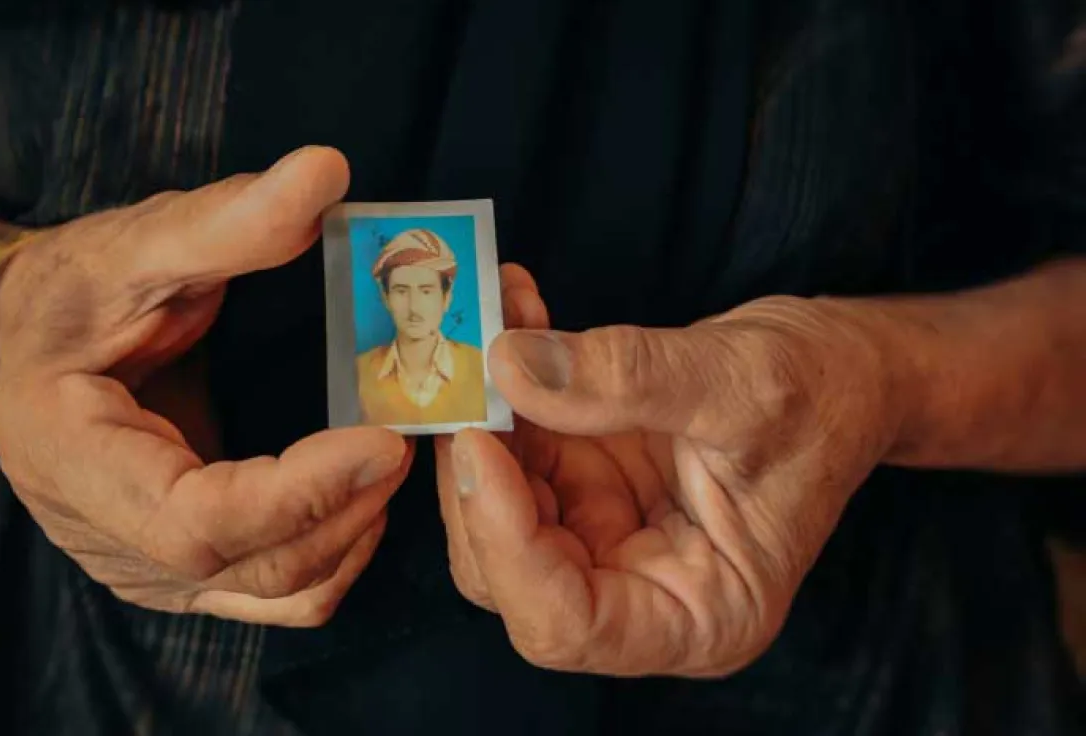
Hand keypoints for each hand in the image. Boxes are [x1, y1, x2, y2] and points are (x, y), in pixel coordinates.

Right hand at [0, 147, 410, 626]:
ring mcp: (147, 569)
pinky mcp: (183, 574)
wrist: (28, 347)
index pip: (196, 522)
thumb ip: (225, 222)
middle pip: (246, 565)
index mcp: (71, 460)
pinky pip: (272, 593)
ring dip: (348, 534)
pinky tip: (363, 498)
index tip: (382, 440)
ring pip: (271, 593)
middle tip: (407, 436)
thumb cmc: (69, 294)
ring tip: (393, 458)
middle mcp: (107, 538)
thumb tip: (324, 172)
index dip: (297, 492)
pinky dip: (332, 556)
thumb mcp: (132, 245)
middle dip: (342, 508)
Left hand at [437, 294, 902, 674]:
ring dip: (486, 415)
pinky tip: (519, 313)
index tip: (477, 446)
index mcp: (699, 615)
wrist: (846, 367)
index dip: (505, 544)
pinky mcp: (589, 485)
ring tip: (498, 321)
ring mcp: (608, 537)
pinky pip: (519, 449)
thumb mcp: (737, 383)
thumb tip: (509, 367)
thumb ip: (624, 379)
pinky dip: (509, 384)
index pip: (567, 622)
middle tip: (467, 378)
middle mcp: (642, 591)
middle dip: (478, 475)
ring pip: (496, 507)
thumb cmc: (825, 394)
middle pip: (510, 572)